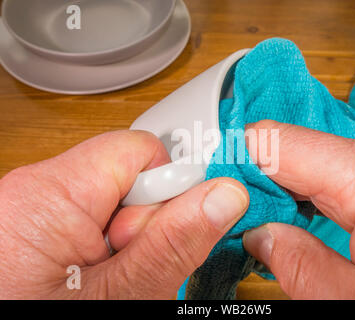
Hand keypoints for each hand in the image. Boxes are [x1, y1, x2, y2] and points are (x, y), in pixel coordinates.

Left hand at [0, 130, 248, 298]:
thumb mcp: (117, 299)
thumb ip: (171, 246)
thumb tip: (223, 197)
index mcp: (48, 195)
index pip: (140, 150)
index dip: (168, 190)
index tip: (162, 237)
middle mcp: (36, 190)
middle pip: (128, 176)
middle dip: (144, 224)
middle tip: (126, 272)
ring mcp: (37, 209)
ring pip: (117, 204)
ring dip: (129, 243)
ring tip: (108, 283)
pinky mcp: (40, 226)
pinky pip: (97, 221)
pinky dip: (110, 251)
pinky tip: (97, 282)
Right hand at [243, 120, 354, 298]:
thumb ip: (308, 271)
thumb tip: (260, 236)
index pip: (281, 143)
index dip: (239, 161)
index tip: (218, 191)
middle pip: (299, 149)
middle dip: (263, 181)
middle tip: (241, 218)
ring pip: (320, 159)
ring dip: (290, 188)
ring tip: (271, 222)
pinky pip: (345, 170)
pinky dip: (318, 190)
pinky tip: (309, 216)